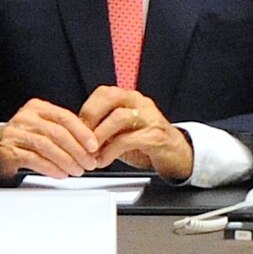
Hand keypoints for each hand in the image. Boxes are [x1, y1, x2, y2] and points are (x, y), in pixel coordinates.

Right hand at [0, 98, 102, 180]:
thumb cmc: (22, 140)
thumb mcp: (42, 129)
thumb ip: (63, 132)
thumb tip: (90, 146)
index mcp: (38, 108)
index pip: (65, 117)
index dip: (82, 132)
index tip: (93, 146)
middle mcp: (26, 117)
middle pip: (57, 133)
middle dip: (77, 150)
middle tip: (88, 163)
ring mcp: (15, 133)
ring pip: (47, 146)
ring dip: (66, 161)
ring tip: (76, 171)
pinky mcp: (8, 150)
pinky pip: (34, 159)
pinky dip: (51, 168)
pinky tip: (60, 173)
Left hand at [80, 86, 194, 182]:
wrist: (177, 155)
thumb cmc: (145, 142)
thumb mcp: (120, 132)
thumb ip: (101, 128)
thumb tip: (76, 134)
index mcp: (129, 98)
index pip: (103, 92)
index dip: (87, 110)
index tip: (75, 129)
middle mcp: (139, 102)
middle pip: (110, 97)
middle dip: (91, 118)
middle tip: (80, 139)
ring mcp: (150, 117)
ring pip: (119, 117)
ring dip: (100, 136)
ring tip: (91, 153)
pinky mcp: (156, 135)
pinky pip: (129, 139)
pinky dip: (111, 151)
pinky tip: (103, 161)